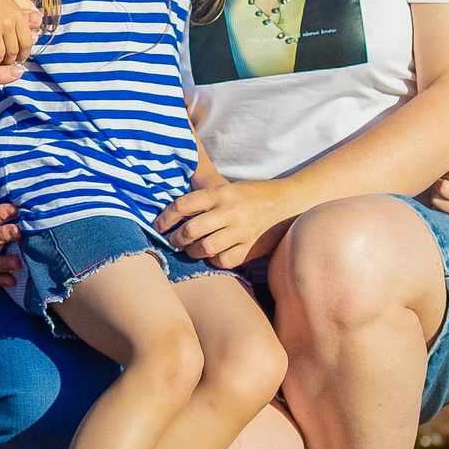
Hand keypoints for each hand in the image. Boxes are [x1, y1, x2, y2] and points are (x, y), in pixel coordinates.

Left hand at [156, 175, 294, 268]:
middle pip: (191, 229)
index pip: (183, 204)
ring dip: (192, 252)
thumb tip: (175, 209)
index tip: (159, 225)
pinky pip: (224, 260)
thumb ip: (205, 197)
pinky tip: (212, 256)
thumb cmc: (253, 195)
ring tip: (190, 249)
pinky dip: (214, 261)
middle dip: (176, 238)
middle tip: (173, 240)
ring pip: (204, 248)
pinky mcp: (251, 248)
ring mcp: (241, 231)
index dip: (166, 217)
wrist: (289, 202)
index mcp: (221, 192)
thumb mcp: (228, 187)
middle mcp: (230, 211)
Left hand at [428, 157, 448, 244]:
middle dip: (438, 183)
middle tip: (441, 183)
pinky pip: (438, 214)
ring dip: (435, 195)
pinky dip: (436, 208)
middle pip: (444, 187)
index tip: (447, 172)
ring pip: (437, 200)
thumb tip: (445, 149)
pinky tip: (444, 206)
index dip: (447, 170)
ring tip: (442, 194)